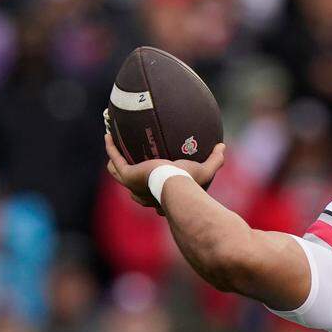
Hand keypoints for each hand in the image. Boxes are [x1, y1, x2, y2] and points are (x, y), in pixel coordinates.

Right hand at [104, 133, 225, 213]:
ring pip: (116, 172)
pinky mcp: (128, 175)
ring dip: (113, 157)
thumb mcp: (205, 171)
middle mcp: (143, 192)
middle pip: (129, 184)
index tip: (149, 172)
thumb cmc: (191, 183)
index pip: (149, 196)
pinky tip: (109, 134)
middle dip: (125, 170)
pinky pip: (114, 159)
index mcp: (159, 196)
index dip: (147, 188)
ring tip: (112, 142)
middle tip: (125, 155)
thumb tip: (222, 146)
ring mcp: (133, 185)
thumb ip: (215, 160)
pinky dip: (110, 147)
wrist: (178, 188)